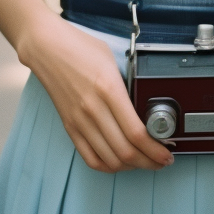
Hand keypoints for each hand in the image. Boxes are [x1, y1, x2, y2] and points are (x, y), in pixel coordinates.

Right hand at [21, 13, 173, 173]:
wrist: (47, 47)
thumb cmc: (81, 47)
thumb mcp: (113, 61)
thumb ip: (128, 86)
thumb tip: (146, 109)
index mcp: (109, 89)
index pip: (136, 132)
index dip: (155, 150)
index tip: (167, 153)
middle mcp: (93, 109)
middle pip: (125, 151)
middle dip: (149, 162)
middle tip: (162, 160)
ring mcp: (79, 120)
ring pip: (109, 159)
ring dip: (131, 166)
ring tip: (145, 162)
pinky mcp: (69, 126)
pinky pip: (90, 157)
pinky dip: (107, 166)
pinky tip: (119, 163)